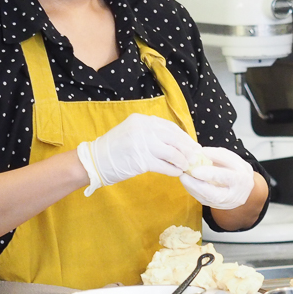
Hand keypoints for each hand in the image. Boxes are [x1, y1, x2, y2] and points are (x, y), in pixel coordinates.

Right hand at [77, 114, 199, 195]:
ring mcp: (142, 144)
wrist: (96, 160)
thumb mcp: (134, 132)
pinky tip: (177, 173)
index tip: (194, 146)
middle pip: (174, 138)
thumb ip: (153, 134)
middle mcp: (143, 129)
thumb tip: (179, 143)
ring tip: (186, 167)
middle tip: (196, 158)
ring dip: (182, 161)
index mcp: (142, 120)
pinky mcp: (142, 160)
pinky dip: (174, 170)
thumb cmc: (117, 149)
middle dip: (188, 149)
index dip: (185, 137)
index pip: (170, 127)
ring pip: (173, 153)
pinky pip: (165, 166)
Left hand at [179, 147, 255, 209]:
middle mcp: (233, 195)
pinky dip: (192, 190)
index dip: (209, 174)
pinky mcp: (215, 206)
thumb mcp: (233, 159)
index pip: (225, 177)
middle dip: (196, 186)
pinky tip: (187, 181)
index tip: (195, 170)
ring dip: (191, 187)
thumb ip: (217, 155)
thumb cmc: (237, 171)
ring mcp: (224, 203)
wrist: (244, 189)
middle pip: (213, 195)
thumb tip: (200, 152)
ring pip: (205, 199)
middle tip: (183, 175)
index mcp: (240, 180)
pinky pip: (201, 199)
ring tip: (183, 176)